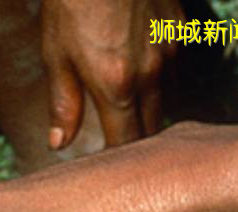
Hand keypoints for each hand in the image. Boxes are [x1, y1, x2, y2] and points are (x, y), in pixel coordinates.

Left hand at [41, 0, 181, 148]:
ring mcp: (170, 52)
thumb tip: (58, 145)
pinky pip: (174, 71)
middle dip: (133, 143)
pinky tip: (138, 79)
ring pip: (166, 100)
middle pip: (151, 127)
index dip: (115, 160)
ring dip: (148, 112)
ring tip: (124, 117)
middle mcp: (151, 74)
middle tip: (112, 149)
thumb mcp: (56, 57)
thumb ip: (63, 105)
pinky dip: (159, 83)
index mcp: (117, 86)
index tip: (103, 169)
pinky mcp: (180, 32)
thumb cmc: (71, 6)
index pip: (125, 143)